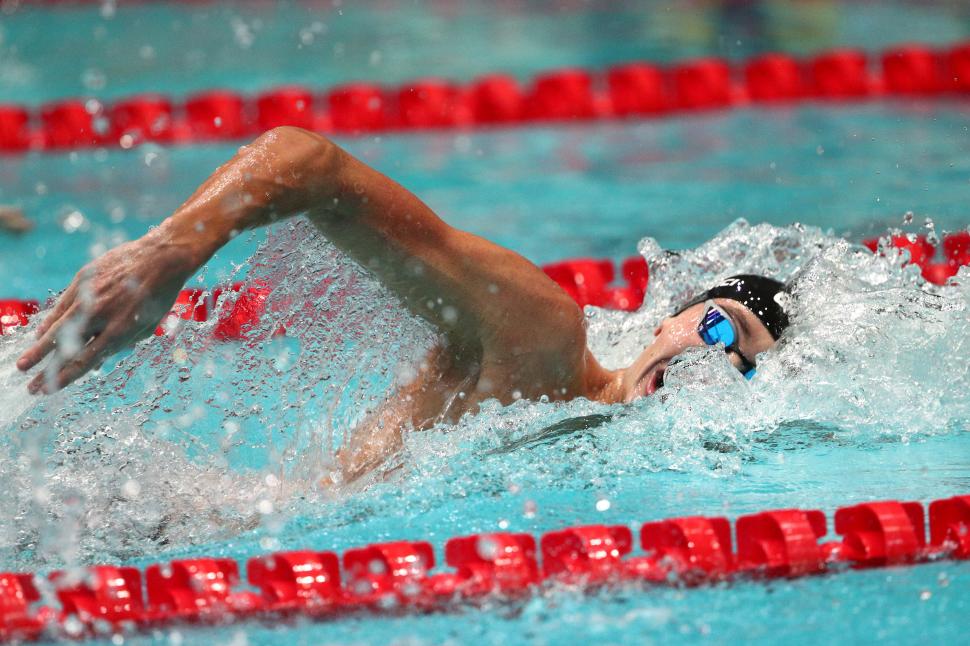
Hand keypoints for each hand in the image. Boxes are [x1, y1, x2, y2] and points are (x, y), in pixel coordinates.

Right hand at [16, 232, 196, 393]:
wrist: (161, 257)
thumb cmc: (159, 295)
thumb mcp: (146, 325)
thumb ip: (121, 344)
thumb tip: (97, 364)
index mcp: (120, 330)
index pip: (85, 360)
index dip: (65, 378)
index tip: (49, 390)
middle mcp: (101, 314)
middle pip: (64, 347)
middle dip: (44, 369)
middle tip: (30, 385)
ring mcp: (89, 295)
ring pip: (56, 326)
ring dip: (38, 347)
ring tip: (25, 364)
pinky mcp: (83, 279)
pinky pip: (61, 305)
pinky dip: (50, 322)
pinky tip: (41, 335)